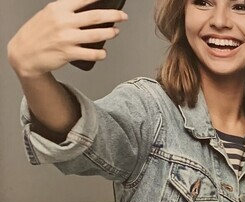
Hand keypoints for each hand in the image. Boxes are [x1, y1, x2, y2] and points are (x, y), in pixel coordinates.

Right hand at [7, 0, 127, 78]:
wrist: (24, 53)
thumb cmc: (37, 33)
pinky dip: (101, 54)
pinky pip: (92, 54)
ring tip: (115, 32)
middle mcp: (63, 22)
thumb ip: (67, 11)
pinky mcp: (69, 53)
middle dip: (114, 15)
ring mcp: (67, 38)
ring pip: (97, 34)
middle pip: (96, 16)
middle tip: (123, 16)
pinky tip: (103, 52)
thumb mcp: (48, 14)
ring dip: (110, 33)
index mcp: (58, 9)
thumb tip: (89, 10)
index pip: (83, 0)